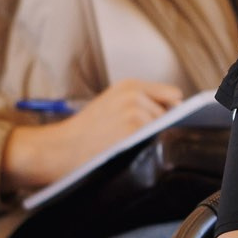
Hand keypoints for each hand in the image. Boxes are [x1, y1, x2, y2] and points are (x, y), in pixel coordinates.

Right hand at [3, 79, 184, 196]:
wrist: (59, 149)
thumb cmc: (85, 133)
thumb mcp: (112, 105)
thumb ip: (143, 102)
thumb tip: (178, 112)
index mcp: (129, 86)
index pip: (172, 95)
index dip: (170, 112)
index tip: (164, 124)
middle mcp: (134, 94)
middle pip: (172, 115)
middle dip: (160, 128)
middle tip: (132, 139)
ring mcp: (135, 111)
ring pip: (165, 130)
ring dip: (153, 140)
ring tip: (126, 145)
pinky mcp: (134, 130)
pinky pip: (157, 141)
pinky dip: (149, 148)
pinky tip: (129, 151)